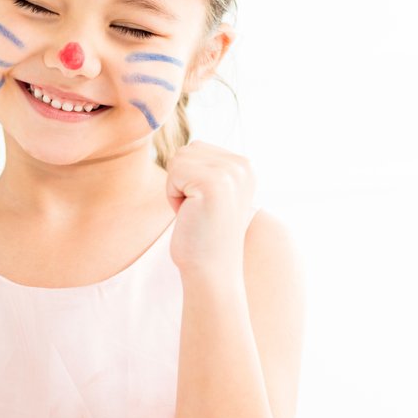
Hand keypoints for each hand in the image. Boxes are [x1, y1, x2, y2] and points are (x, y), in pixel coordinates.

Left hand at [166, 141, 256, 274]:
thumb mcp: (212, 192)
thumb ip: (207, 166)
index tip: (205, 205)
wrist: (211, 271)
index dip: (190, 178)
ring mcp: (230, 173)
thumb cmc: (204, 234)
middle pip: (186, 150)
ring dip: (177, 188)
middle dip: (182, 181)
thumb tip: (186, 146)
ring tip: (195, 213)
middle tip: (198, 211)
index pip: (196, 148)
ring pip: (178, 160)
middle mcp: (242, 165)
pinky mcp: (213, 183)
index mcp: (244, 165)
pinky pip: (173, 174)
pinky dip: (173, 196)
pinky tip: (190, 216)